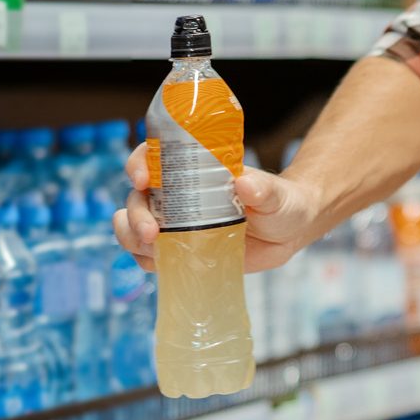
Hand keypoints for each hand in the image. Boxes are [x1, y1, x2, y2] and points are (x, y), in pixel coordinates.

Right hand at [114, 143, 325, 273]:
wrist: (289, 232)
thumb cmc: (282, 202)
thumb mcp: (276, 194)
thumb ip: (264, 190)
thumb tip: (244, 183)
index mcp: (193, 169)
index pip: (153, 156)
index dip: (139, 163)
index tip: (143, 179)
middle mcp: (177, 194)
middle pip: (137, 197)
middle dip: (135, 214)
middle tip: (151, 232)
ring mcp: (176, 223)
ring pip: (134, 226)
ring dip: (131, 237)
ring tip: (151, 249)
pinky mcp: (180, 250)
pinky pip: (150, 255)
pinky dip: (145, 259)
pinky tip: (157, 263)